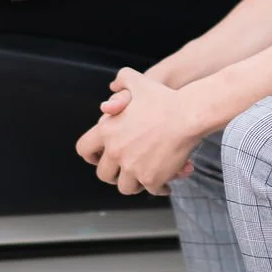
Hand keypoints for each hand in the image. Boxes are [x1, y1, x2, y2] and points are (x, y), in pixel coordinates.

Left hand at [90, 67, 202, 195]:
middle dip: (114, 174)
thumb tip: (113, 86)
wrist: (187, 115)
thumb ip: (122, 79)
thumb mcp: (138, 82)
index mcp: (107, 131)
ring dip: (135, 184)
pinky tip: (166, 184)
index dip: (91, 156)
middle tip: (125, 171)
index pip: (84, 149)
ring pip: (126, 187)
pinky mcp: (151, 179)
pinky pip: (151, 191)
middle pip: (104, 175)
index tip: (100, 158)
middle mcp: (115, 151)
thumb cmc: (164, 98)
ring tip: (144, 179)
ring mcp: (132, 168)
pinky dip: (159, 188)